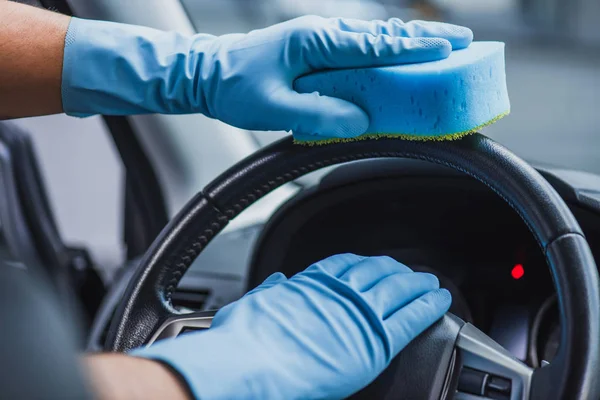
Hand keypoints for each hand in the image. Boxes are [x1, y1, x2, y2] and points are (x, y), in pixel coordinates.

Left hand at [62, 17, 471, 138]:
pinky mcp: (317, 49)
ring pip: (374, 39)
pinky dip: (386, 51)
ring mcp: (320, 39)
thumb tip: (361, 121)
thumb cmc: (235, 88)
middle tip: (464, 42)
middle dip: (424, 39)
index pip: (373, 44)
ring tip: (446, 46)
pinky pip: (360, 48)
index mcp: (313, 41)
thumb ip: (317, 114)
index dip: (413, 48)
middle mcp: (321, 33)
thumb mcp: (272, 107)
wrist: (208, 73)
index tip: (449, 48)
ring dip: (410, 42)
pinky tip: (402, 56)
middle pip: (382, 36)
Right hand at [133, 254, 450, 399]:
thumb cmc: (244, 341)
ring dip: (417, 284)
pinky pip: (410, 318)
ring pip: (398, 290)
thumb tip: (278, 281)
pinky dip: (428, 307)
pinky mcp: (374, 342)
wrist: (252, 364)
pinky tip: (439, 301)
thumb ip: (270, 292)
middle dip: (395, 270)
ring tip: (430, 283)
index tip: (372, 263)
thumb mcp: (250, 305)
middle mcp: (338, 293)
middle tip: (408, 271)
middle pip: (376, 272)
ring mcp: (358, 315)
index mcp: (311, 284)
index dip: (363, 262)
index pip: (344, 265)